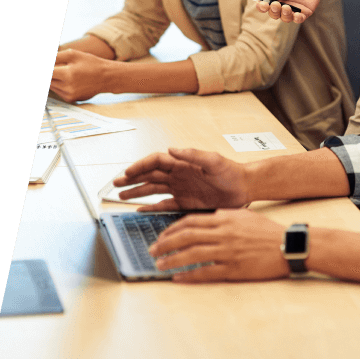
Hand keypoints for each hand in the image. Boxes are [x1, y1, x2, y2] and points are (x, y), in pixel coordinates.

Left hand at [50, 49, 114, 100]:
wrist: (107, 77)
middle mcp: (68, 87)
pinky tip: (70, 80)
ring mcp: (69, 95)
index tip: (50, 67)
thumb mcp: (73, 54)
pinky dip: (59, 85)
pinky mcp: (71, 99)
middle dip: (51, 73)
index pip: (46, 73)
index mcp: (68, 74)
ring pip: (51, 86)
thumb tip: (44, 62)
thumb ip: (55, 57)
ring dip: (53, 79)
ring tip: (66, 72)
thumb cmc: (91, 64)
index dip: (43, 69)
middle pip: (47, 80)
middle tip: (59, 68)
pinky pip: (58, 91)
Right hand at [114, 147, 249, 211]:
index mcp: (182, 163)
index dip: (140, 166)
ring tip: (121, 196)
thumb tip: (171, 149)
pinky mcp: (185, 202)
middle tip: (115, 184)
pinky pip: (164, 205)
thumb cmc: (231, 172)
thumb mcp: (213, 161)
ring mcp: (180, 188)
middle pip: (149, 175)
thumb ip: (192, 155)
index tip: (127, 173)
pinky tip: (139, 209)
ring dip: (137, 192)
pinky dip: (151, 207)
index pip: (156, 161)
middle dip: (132, 179)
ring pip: (153, 189)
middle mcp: (178, 175)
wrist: (244, 188)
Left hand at [150, 209, 289, 281]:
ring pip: (191, 255)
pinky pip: (206, 272)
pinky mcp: (233, 269)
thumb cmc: (267, 231)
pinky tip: (178, 278)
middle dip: (165, 244)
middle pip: (186, 237)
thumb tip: (207, 220)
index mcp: (224, 219)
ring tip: (159, 265)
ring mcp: (227, 252)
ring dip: (172, 260)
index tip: (161, 236)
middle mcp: (222, 233)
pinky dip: (189, 275)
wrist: (287, 244)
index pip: (190, 222)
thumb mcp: (244, 216)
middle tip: (152, 250)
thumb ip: (224, 217)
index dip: (172, 229)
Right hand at [257, 0, 346, 23]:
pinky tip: (296, 15)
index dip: (261, 6)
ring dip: (284, 15)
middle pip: (273, 13)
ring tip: (286, 7)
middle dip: (273, 11)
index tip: (263, 5)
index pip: (264, 3)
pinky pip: (299, 18)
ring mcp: (292, 7)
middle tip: (276, 5)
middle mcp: (281, 2)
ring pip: (285, 17)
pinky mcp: (304, 11)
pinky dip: (297, 19)